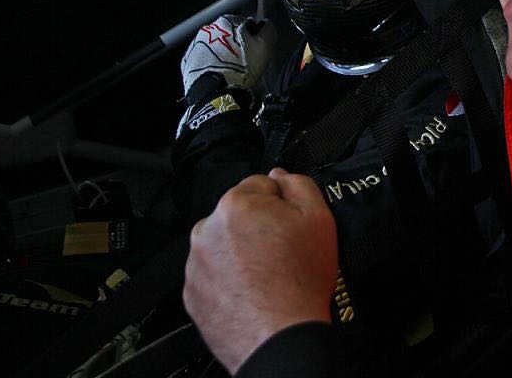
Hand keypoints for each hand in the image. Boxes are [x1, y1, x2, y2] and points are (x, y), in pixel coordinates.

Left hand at [180, 15, 275, 96]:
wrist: (217, 93)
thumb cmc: (242, 69)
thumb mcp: (265, 47)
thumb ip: (268, 30)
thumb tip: (267, 24)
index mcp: (226, 22)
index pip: (244, 23)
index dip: (252, 36)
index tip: (255, 48)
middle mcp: (208, 29)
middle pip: (227, 35)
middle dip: (235, 45)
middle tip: (244, 61)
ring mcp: (195, 45)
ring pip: (214, 47)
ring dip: (222, 55)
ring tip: (230, 71)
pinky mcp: (188, 61)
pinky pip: (203, 60)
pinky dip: (210, 65)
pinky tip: (219, 75)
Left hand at [184, 169, 337, 373]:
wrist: (280, 337)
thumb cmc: (300, 281)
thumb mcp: (319, 218)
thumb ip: (298, 184)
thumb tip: (280, 175)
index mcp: (236, 204)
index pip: (261, 185)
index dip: (281, 204)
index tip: (291, 225)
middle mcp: (207, 229)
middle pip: (239, 215)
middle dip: (258, 227)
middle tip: (282, 253)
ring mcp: (195, 263)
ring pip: (223, 245)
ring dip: (241, 253)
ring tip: (267, 277)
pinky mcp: (192, 293)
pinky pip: (212, 274)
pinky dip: (228, 279)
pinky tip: (251, 292)